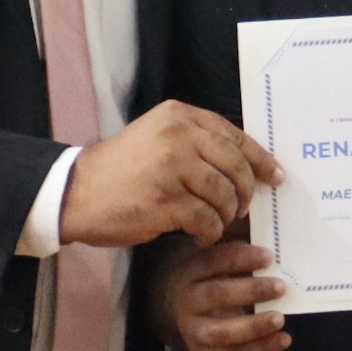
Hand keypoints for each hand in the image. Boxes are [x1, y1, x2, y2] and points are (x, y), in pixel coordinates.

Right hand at [61, 102, 282, 248]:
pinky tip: (200, 235)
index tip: (274, 177)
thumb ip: (195, 142)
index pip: (234, 136)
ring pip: (224, 195)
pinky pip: (207, 220)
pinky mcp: (166, 200)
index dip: (260, 159)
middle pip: (236, 167)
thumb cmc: (120, 170)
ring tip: (214, 223)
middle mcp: (178, 135)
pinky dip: (209, 232)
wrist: (76, 192)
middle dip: (245, 193)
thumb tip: (245, 164)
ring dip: (224, 216)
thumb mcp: (157, 139)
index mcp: (179, 116)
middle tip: (240, 210)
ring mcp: (172, 167)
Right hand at [163, 238, 290, 350]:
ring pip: (222, 331)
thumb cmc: (195, 276)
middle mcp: (187, 301)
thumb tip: (263, 219)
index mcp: (188, 271)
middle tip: (281, 286)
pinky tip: (284, 339)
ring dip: (254, 326)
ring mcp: (193, 330)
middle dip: (251, 291)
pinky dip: (260, 349)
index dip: (241, 258)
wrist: (161, 311)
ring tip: (280, 318)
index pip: (213, 261)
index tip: (269, 256)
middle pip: (217, 295)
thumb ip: (230, 240)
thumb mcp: (202, 255)